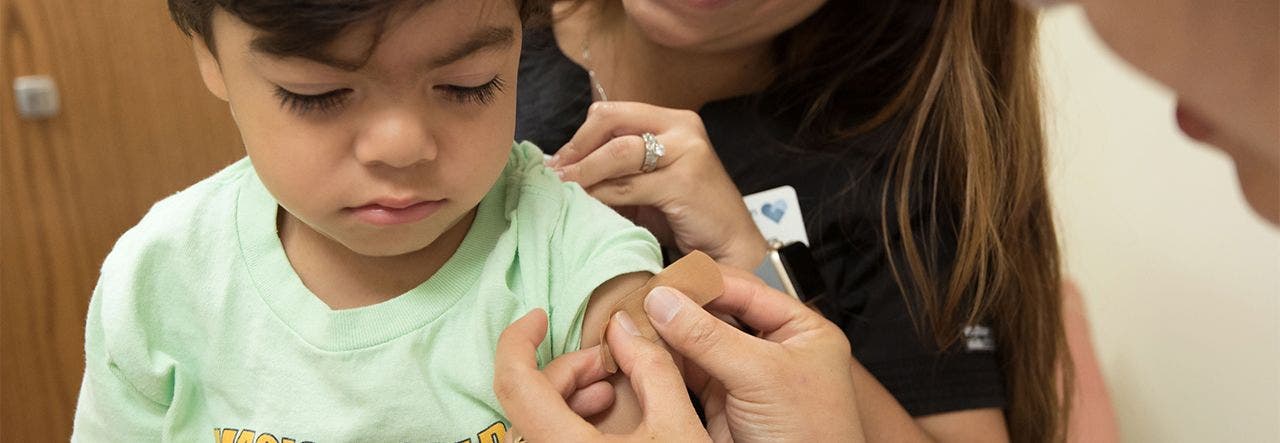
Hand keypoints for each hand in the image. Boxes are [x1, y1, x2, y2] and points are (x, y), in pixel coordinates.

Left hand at [493, 309, 710, 441]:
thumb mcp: (678, 428)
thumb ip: (651, 369)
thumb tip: (627, 327)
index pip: (513, 382)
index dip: (518, 339)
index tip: (539, 317)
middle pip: (528, 400)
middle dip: (567, 370)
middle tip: (608, 364)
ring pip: (535, 423)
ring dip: (568, 398)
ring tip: (609, 393)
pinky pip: (546, 442)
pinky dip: (567, 423)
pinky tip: (602, 421)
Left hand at [548, 101, 768, 269]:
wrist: (730, 246)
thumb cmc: (687, 216)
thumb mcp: (649, 183)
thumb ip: (618, 170)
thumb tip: (564, 168)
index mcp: (673, 120)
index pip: (612, 113)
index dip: (579, 136)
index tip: (558, 162)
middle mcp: (682, 127)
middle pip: (610, 122)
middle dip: (576, 149)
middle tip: (555, 174)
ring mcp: (687, 151)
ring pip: (617, 153)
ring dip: (583, 173)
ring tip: (563, 190)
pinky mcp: (685, 181)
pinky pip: (628, 185)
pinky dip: (601, 195)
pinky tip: (586, 205)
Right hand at [644, 267, 864, 441]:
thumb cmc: (812, 437)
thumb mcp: (761, 376)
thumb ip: (709, 336)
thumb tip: (664, 301)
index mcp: (801, 330)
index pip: (746, 290)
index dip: (703, 283)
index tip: (663, 280)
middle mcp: (774, 349)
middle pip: (718, 314)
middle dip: (680, 308)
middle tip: (642, 299)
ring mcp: (747, 377)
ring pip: (698, 344)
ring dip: (667, 335)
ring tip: (635, 321)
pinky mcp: (723, 404)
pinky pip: (688, 374)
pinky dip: (664, 364)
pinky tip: (643, 351)